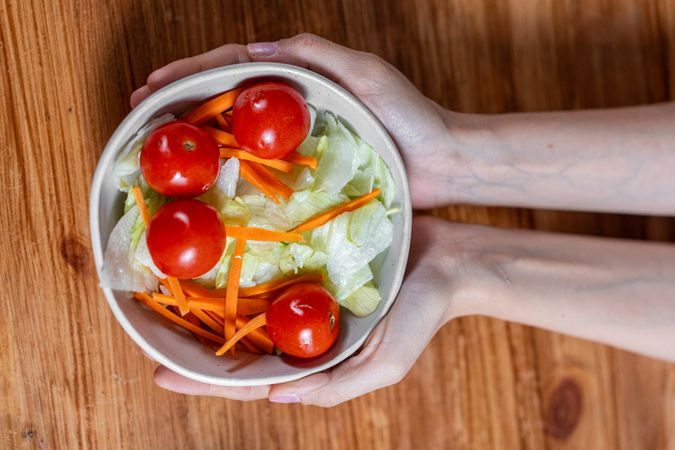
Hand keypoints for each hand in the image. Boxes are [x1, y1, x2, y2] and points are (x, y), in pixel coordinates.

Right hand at [130, 33, 457, 208]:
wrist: (440, 163)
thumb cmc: (409, 116)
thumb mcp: (366, 73)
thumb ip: (315, 54)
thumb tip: (255, 45)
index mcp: (300, 75)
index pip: (233, 65)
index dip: (190, 73)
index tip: (152, 86)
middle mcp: (292, 104)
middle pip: (225, 94)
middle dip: (180, 99)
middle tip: (140, 112)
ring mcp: (297, 137)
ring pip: (236, 128)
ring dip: (195, 131)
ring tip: (159, 142)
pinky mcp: (308, 168)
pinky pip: (260, 163)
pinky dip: (228, 165)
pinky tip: (205, 176)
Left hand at [153, 216, 477, 406]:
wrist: (451, 260)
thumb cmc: (423, 313)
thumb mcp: (386, 363)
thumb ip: (334, 384)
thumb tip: (274, 394)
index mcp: (314, 359)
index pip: (249, 378)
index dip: (204, 382)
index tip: (158, 375)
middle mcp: (301, 329)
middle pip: (238, 341)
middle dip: (194, 342)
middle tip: (149, 331)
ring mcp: (304, 294)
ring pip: (248, 304)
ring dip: (210, 303)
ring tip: (168, 295)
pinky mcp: (312, 260)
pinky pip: (269, 266)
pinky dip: (243, 267)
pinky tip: (216, 254)